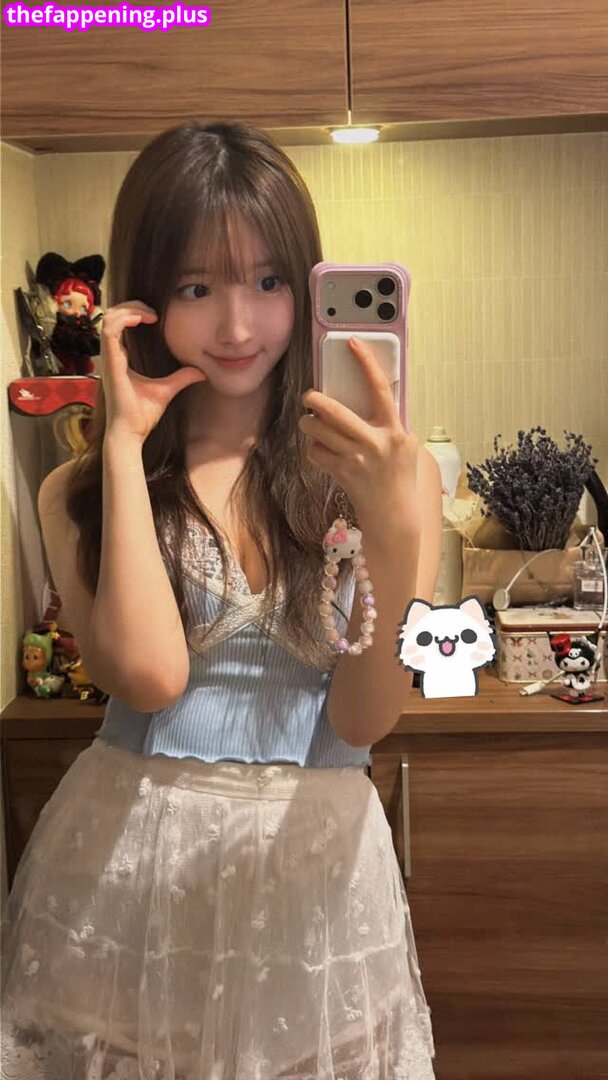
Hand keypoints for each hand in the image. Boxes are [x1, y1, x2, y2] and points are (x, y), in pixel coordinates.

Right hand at [101, 301, 206, 444]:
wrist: (130, 433)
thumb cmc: (142, 416)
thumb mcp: (167, 390)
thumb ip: (182, 378)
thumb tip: (201, 372)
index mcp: (120, 359)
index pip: (118, 325)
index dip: (132, 313)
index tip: (154, 316)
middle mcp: (112, 356)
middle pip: (111, 316)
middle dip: (130, 306)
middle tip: (152, 311)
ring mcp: (109, 359)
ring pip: (107, 319)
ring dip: (128, 309)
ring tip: (149, 314)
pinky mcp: (110, 363)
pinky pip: (109, 331)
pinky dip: (124, 319)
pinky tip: (142, 320)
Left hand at [298, 336, 419, 527]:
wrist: (393, 514)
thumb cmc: (400, 476)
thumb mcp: (405, 445)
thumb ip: (388, 422)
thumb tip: (368, 397)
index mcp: (393, 430)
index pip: (379, 388)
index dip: (365, 362)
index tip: (353, 344)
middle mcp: (373, 442)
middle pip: (333, 411)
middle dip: (314, 399)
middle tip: (309, 396)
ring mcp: (354, 459)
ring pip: (317, 431)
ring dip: (309, 424)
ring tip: (312, 423)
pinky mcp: (339, 472)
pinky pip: (315, 452)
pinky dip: (314, 448)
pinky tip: (321, 449)